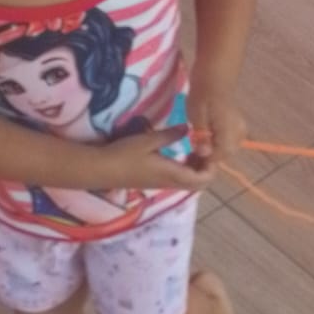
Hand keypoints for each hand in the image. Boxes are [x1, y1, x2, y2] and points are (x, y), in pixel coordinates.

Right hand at [98, 127, 215, 192]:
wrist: (101, 170)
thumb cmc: (124, 154)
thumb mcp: (148, 140)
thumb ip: (169, 135)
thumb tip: (187, 128)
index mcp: (172, 174)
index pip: (203, 179)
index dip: (212, 167)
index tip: (209, 149)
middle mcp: (170, 183)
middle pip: (199, 184)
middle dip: (207, 169)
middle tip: (205, 149)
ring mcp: (162, 184)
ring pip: (189, 183)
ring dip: (196, 169)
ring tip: (195, 149)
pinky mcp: (155, 182)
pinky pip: (179, 180)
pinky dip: (186, 170)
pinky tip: (181, 155)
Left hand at [187, 88, 246, 163]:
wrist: (215, 76)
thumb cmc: (203, 93)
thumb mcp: (197, 115)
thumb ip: (202, 137)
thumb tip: (205, 154)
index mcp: (230, 130)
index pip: (220, 155)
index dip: (206, 158)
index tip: (193, 152)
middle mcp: (239, 131)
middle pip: (226, 153)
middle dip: (211, 152)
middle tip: (196, 142)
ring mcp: (241, 128)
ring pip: (229, 147)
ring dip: (215, 146)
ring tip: (202, 136)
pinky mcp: (239, 125)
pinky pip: (231, 140)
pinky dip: (220, 140)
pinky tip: (210, 132)